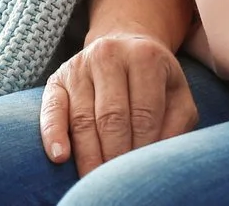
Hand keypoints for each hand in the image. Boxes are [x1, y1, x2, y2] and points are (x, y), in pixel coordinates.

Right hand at [39, 32, 196, 174]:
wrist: (124, 45)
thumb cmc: (155, 80)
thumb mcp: (176, 95)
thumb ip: (176, 124)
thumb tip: (157, 157)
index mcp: (145, 57)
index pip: (144, 114)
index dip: (143, 149)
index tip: (142, 173)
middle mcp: (109, 55)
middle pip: (111, 118)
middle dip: (116, 156)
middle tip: (119, 184)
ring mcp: (79, 65)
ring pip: (83, 119)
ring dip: (89, 156)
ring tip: (95, 181)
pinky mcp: (57, 78)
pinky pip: (52, 109)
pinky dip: (53, 134)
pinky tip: (60, 157)